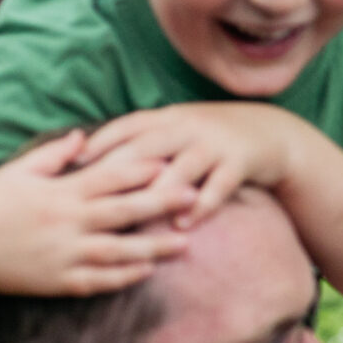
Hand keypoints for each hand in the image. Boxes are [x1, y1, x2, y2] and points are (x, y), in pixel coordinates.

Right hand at [0, 130, 195, 295]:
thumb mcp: (18, 171)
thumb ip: (54, 155)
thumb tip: (83, 135)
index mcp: (61, 192)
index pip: (111, 177)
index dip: (144, 170)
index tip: (173, 162)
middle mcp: (68, 222)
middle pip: (125, 211)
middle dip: (162, 204)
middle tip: (195, 197)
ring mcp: (65, 253)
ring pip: (120, 251)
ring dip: (155, 248)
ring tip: (185, 245)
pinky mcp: (58, 281)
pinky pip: (100, 280)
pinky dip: (125, 277)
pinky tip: (148, 272)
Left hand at [78, 103, 299, 228]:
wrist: (270, 132)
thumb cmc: (212, 137)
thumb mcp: (178, 127)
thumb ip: (143, 138)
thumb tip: (88, 155)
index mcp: (168, 118)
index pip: (127, 127)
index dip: (99, 143)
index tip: (72, 165)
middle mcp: (188, 127)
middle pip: (148, 148)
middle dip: (119, 171)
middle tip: (93, 198)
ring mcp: (215, 144)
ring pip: (182, 168)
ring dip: (160, 192)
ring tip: (139, 217)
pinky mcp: (240, 162)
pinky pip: (218, 186)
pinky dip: (200, 206)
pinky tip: (184, 224)